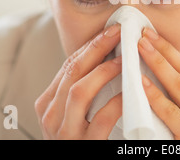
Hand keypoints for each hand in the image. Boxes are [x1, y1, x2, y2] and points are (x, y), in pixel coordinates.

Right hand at [34, 24, 121, 139]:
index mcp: (49, 103)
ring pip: (80, 92)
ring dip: (104, 71)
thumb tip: (108, 57)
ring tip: (125, 60)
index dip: (91, 46)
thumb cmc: (82, 137)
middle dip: (97, 49)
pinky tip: (130, 93)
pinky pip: (100, 120)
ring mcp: (64, 133)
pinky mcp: (83, 147)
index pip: (69, 66)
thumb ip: (84, 89)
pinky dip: (116, 103)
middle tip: (118, 33)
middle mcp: (51, 116)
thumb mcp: (73, 112)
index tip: (110, 31)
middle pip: (73, 72)